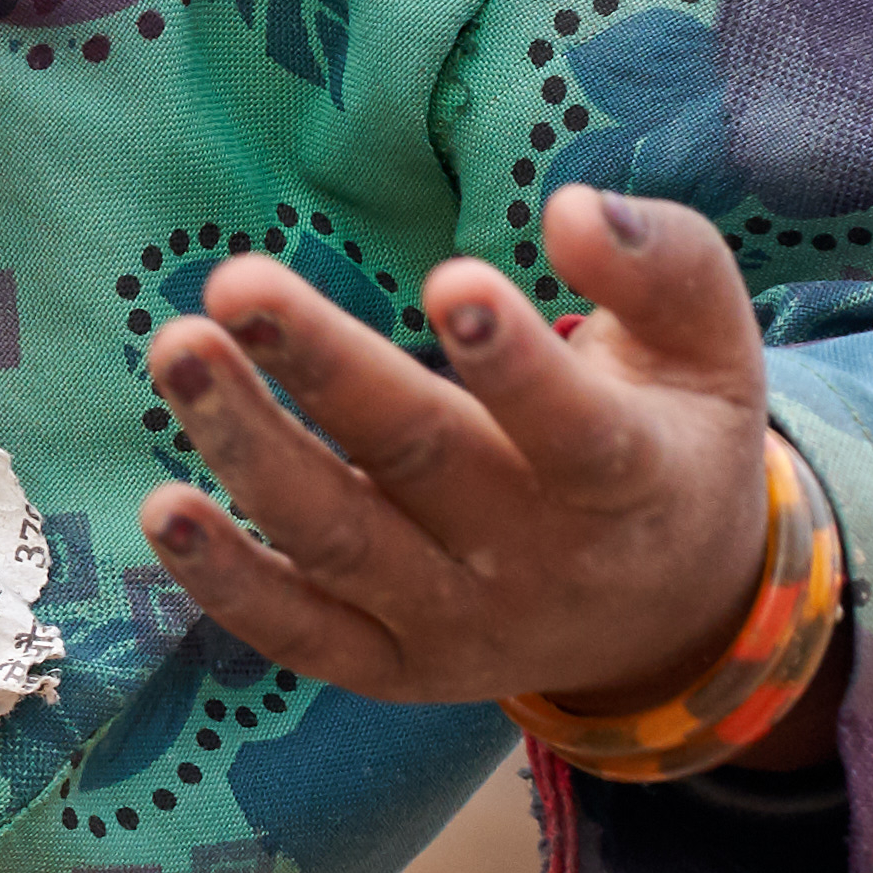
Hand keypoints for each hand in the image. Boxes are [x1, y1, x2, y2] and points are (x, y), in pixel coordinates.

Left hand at [143, 185, 832, 757]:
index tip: (453, 283)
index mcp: (632, 480)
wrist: (672, 614)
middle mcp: (542, 562)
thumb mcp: (709, 347)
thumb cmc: (671, 437)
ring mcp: (462, 624)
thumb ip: (663, 263)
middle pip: (422, 465)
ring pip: (342, 544)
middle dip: (327, 373)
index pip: (576, 431)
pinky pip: (301, 633)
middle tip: (236, 284)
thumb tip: (575, 209)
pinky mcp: (392, 664)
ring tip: (178, 354)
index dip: (517, 365)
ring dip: (249, 453)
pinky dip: (228, 584)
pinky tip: (162, 510)